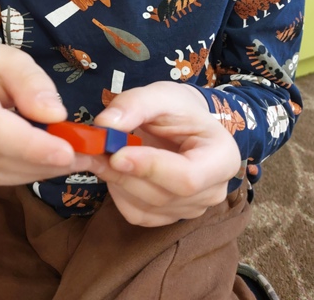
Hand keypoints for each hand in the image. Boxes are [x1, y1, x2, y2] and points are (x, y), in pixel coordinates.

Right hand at [0, 44, 94, 188]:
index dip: (28, 143)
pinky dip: (16, 176)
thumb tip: (55, 116)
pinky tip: (38, 165)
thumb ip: (33, 83)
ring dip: (33, 171)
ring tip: (68, 161)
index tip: (67, 152)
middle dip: (40, 160)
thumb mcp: (10, 59)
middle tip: (82, 158)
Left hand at [90, 83, 240, 226]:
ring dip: (115, 180)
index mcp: (222, 158)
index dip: (150, 168)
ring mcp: (191, 209)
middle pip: (163, 195)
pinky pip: (136, 214)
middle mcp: (213, 191)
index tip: (116, 154)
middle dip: (124, 173)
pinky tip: (112, 167)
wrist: (182, 123)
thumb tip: (105, 124)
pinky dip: (117, 192)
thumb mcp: (160, 95)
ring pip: (146, 207)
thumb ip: (134, 104)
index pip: (188, 177)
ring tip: (98, 152)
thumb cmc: (178, 108)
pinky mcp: (168, 217)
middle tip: (91, 150)